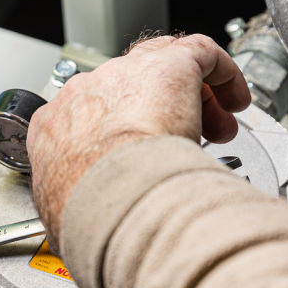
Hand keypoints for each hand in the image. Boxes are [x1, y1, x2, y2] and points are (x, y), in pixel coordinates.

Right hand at [27, 33, 250, 245]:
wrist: (109, 195)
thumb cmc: (87, 209)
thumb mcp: (59, 212)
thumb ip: (69, 210)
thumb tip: (79, 235)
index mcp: (53, 127)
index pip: (86, 116)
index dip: (116, 131)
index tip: (136, 152)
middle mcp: (85, 93)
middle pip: (127, 88)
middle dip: (158, 114)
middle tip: (181, 143)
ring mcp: (123, 75)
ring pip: (163, 67)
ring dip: (192, 98)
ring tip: (216, 128)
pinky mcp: (168, 66)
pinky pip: (200, 52)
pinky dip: (222, 73)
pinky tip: (235, 101)